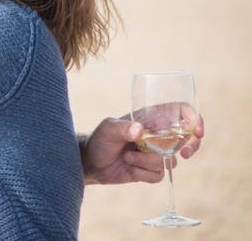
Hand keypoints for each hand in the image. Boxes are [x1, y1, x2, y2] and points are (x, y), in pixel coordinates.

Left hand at [81, 114, 203, 185]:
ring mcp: (155, 153)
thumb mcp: (107, 129)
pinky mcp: (150, 170)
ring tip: (127, 156)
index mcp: (150, 118)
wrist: (91, 162)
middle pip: (187, 138)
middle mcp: (157, 135)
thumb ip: (123, 128)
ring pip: (170, 161)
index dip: (194, 119)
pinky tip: (129, 167)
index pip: (180, 112)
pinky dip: (143, 173)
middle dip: (190, 146)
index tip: (196, 131)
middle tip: (185, 154)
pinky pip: (158, 175)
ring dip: (147, 161)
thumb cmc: (99, 139)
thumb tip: (140, 130)